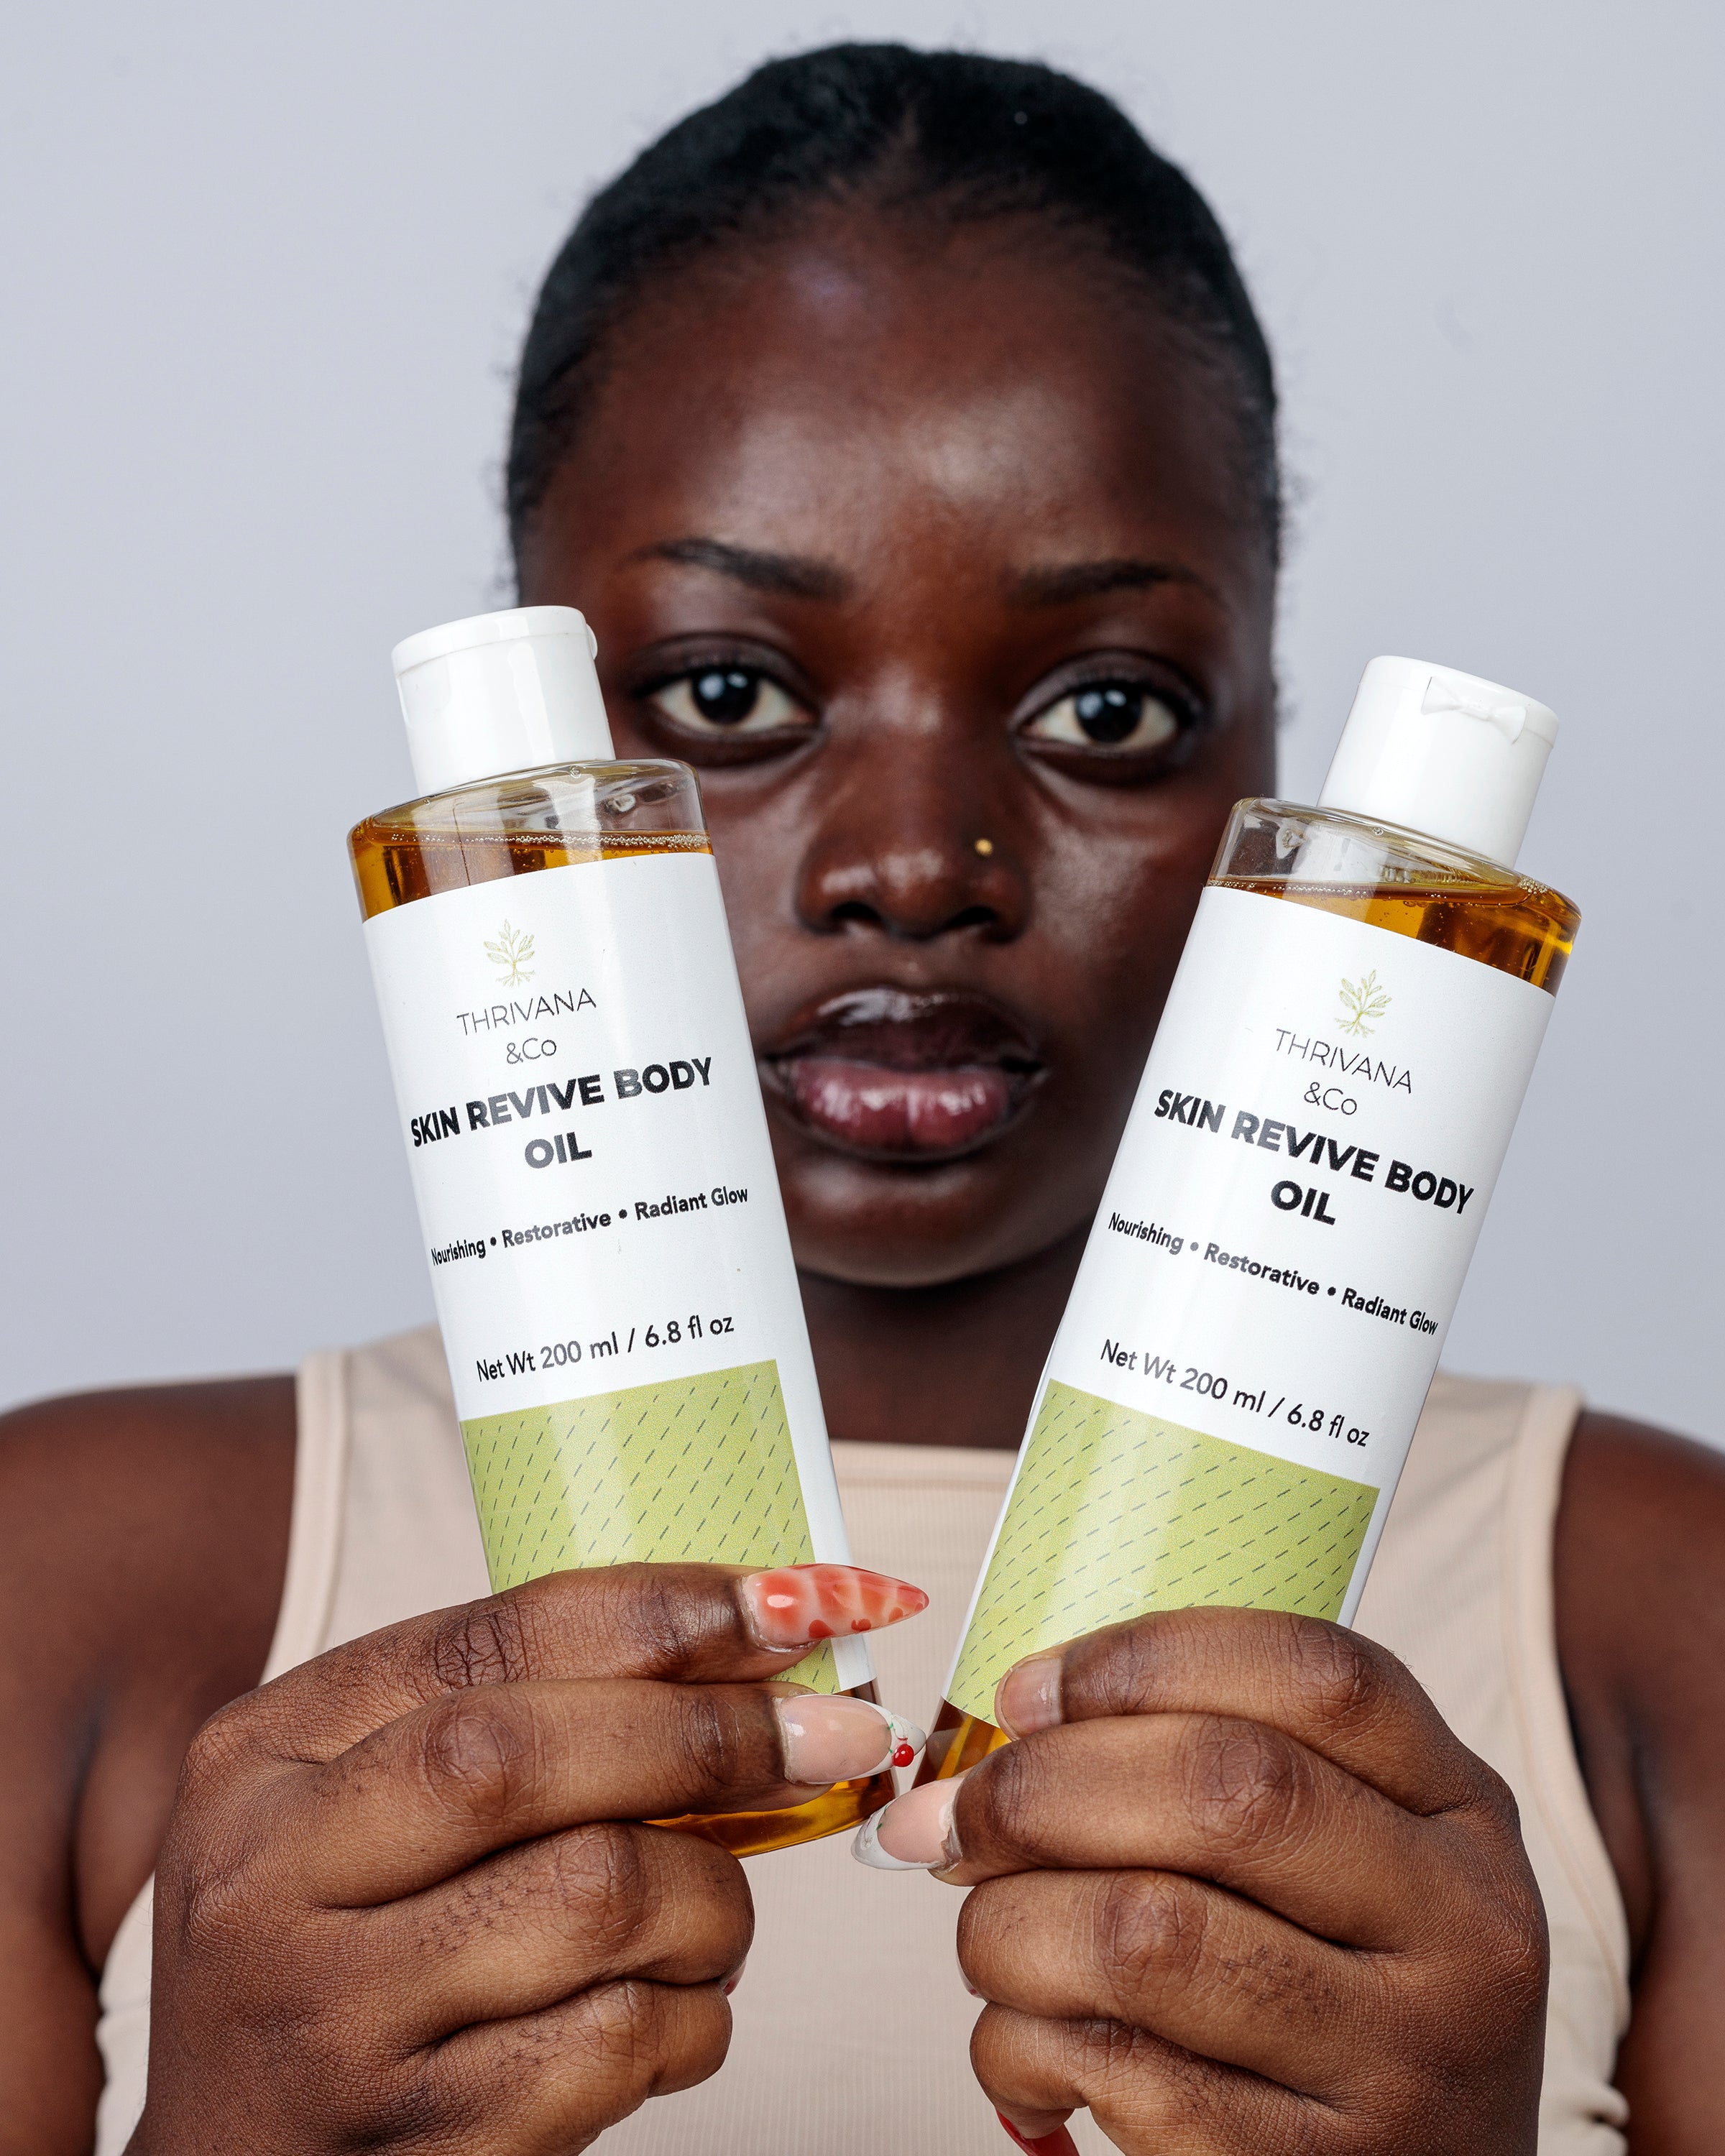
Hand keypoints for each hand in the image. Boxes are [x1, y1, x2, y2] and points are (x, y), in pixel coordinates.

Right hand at [132, 1561, 924, 2153]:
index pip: (488, 1640)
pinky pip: (615, 2046)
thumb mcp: (367, 1800)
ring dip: (716, 1897)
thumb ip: (515, 1712)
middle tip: (840, 1734)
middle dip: (717, 1733)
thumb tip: (758, 1635)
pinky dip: (692, 2020)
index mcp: (265, 1755)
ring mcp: (335, 2024)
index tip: (804, 1599)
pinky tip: (674, 2011)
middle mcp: (271, 1880)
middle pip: (528, 1756)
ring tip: (716, 1915)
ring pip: (599, 1899)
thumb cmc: (344, 1947)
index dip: (667, 1609)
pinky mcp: (419, 2146)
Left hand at [859, 1608, 1546, 2152]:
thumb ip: (1223, 1769)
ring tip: (988, 1937)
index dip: (1144, 1661)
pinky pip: (1121, 2075)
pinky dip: (1021, 2045)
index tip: (1027, 1693)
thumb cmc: (1340, 2000)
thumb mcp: (1347, 1859)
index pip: (1315, 1677)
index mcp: (1460, 1811)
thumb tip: (1008, 1730)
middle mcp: (1460, 1928)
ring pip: (1148, 1935)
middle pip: (1225, 1791)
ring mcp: (1397, 2062)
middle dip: (1042, 1788)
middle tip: (954, 1819)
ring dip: (1011, 1926)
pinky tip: (1026, 2043)